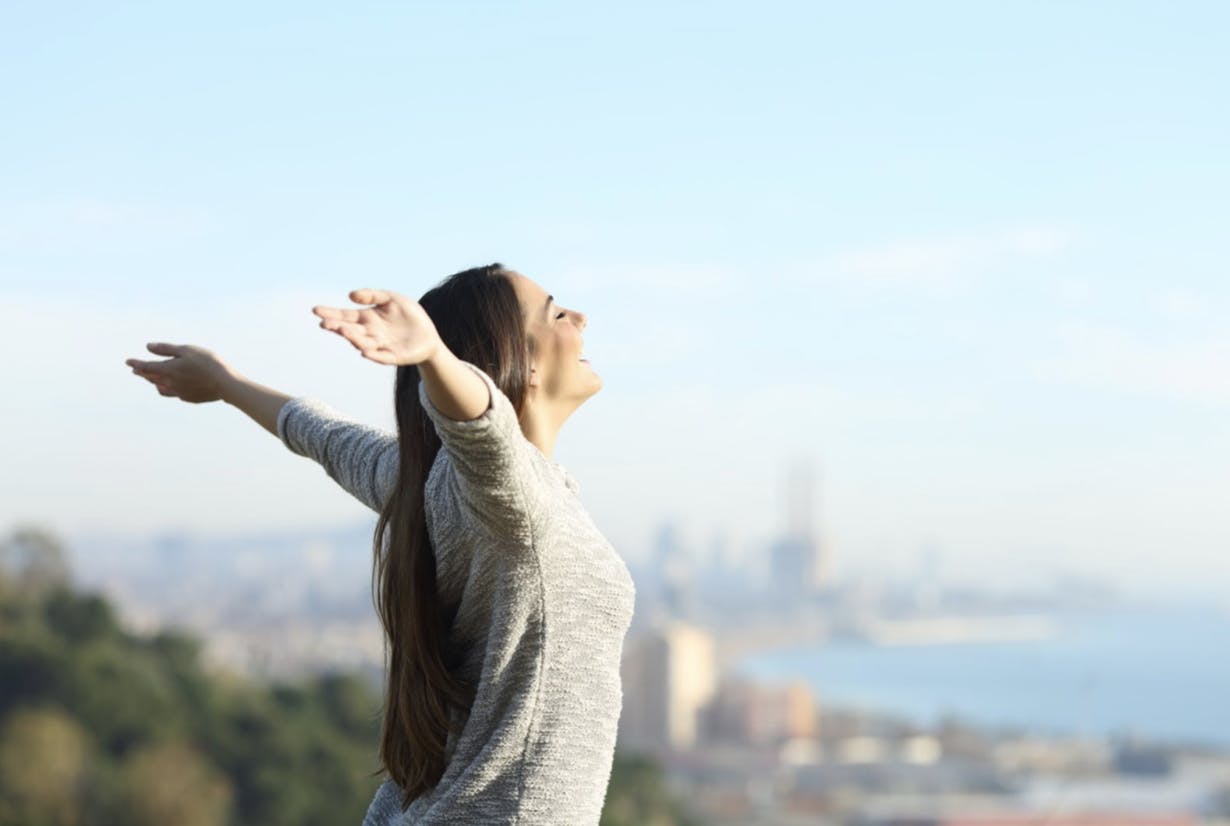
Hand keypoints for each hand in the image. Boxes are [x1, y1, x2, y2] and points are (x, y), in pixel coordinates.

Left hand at [125, 343, 234, 403]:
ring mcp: (179, 392)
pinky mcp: (189, 398)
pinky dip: (169, 389)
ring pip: (161, 388)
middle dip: (143, 373)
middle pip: (151, 378)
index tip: (128, 362)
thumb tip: (148, 347)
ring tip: (153, 380)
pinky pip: (174, 394)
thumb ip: (166, 349)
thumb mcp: (187, 350)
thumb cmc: (207, 362)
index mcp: (168, 370)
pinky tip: (173, 387)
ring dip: (154, 383)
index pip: (146, 367)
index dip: (136, 364)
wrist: (225, 384)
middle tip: (136, 370)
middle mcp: (170, 383)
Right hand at [313, 289, 441, 365]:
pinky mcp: (393, 357)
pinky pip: (382, 357)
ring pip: (363, 343)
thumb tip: (350, 295)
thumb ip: (373, 295)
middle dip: (337, 327)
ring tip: (343, 331)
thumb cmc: (409, 315)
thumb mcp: (392, 298)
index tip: (316, 310)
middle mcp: (370, 333)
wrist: (428, 335)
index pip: (345, 316)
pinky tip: (365, 352)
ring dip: (353, 338)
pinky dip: (374, 355)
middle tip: (324, 323)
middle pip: (350, 330)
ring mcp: (380, 346)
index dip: (331, 313)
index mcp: (367, 318)